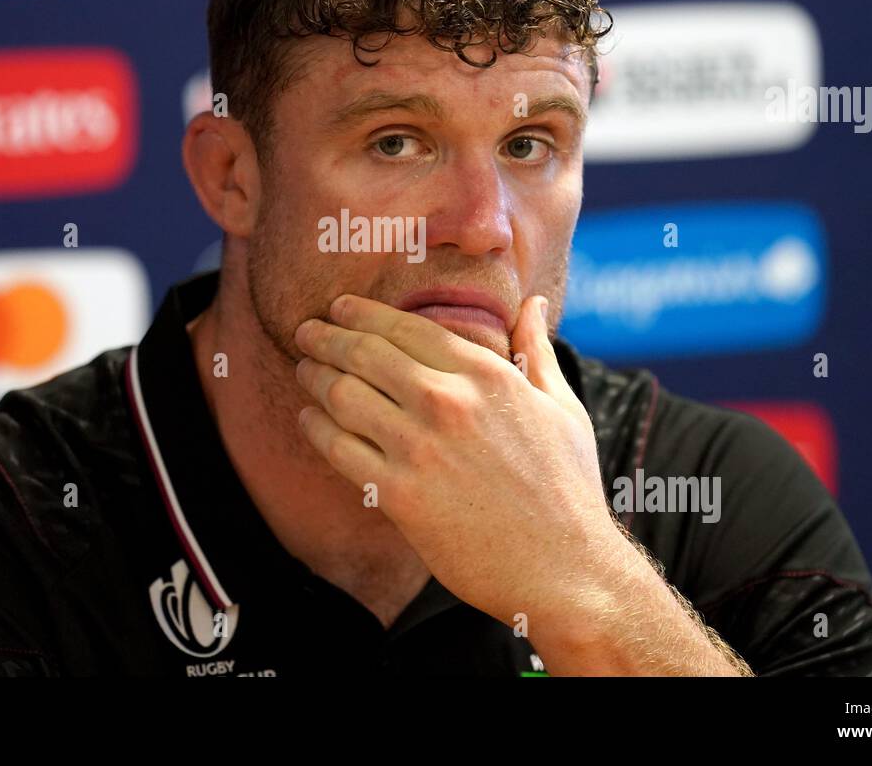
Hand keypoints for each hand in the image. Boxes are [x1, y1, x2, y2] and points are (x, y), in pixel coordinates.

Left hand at [293, 292, 614, 628]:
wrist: (565, 569)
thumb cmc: (568, 488)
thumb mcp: (562, 407)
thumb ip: (536, 350)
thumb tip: (532, 302)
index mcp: (486, 374)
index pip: (405, 327)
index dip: (362, 313)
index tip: (339, 308)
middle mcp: (448, 401)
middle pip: (364, 353)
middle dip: (326, 337)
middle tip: (306, 332)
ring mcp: (419, 448)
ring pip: (342, 395)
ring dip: (314, 377)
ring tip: (303, 370)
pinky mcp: (398, 495)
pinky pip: (338, 449)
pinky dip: (315, 428)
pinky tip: (309, 420)